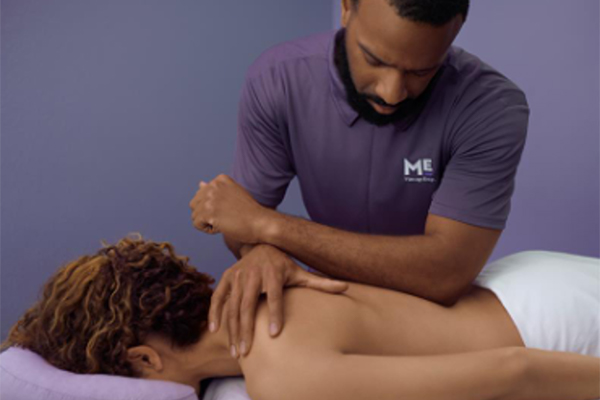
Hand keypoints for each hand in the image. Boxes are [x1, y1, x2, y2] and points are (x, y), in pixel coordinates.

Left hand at [189, 174, 271, 243]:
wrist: (262, 223)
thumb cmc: (250, 213)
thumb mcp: (233, 195)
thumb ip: (216, 190)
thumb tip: (200, 184)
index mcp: (220, 179)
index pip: (202, 195)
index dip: (214, 207)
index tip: (231, 209)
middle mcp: (214, 185)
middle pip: (195, 204)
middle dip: (206, 214)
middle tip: (227, 217)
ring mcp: (211, 198)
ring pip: (195, 215)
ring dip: (208, 222)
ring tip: (226, 221)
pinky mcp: (209, 212)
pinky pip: (197, 224)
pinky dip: (209, 229)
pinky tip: (223, 226)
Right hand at [209, 244, 348, 358]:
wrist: (261, 242)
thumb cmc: (284, 264)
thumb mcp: (300, 272)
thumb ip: (321, 282)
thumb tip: (346, 287)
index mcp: (274, 273)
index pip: (275, 296)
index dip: (275, 314)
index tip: (275, 334)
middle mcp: (254, 274)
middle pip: (249, 305)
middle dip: (247, 330)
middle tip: (247, 352)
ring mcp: (239, 275)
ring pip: (233, 305)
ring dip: (233, 329)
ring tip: (237, 351)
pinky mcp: (228, 277)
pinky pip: (219, 297)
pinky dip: (215, 312)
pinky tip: (216, 330)